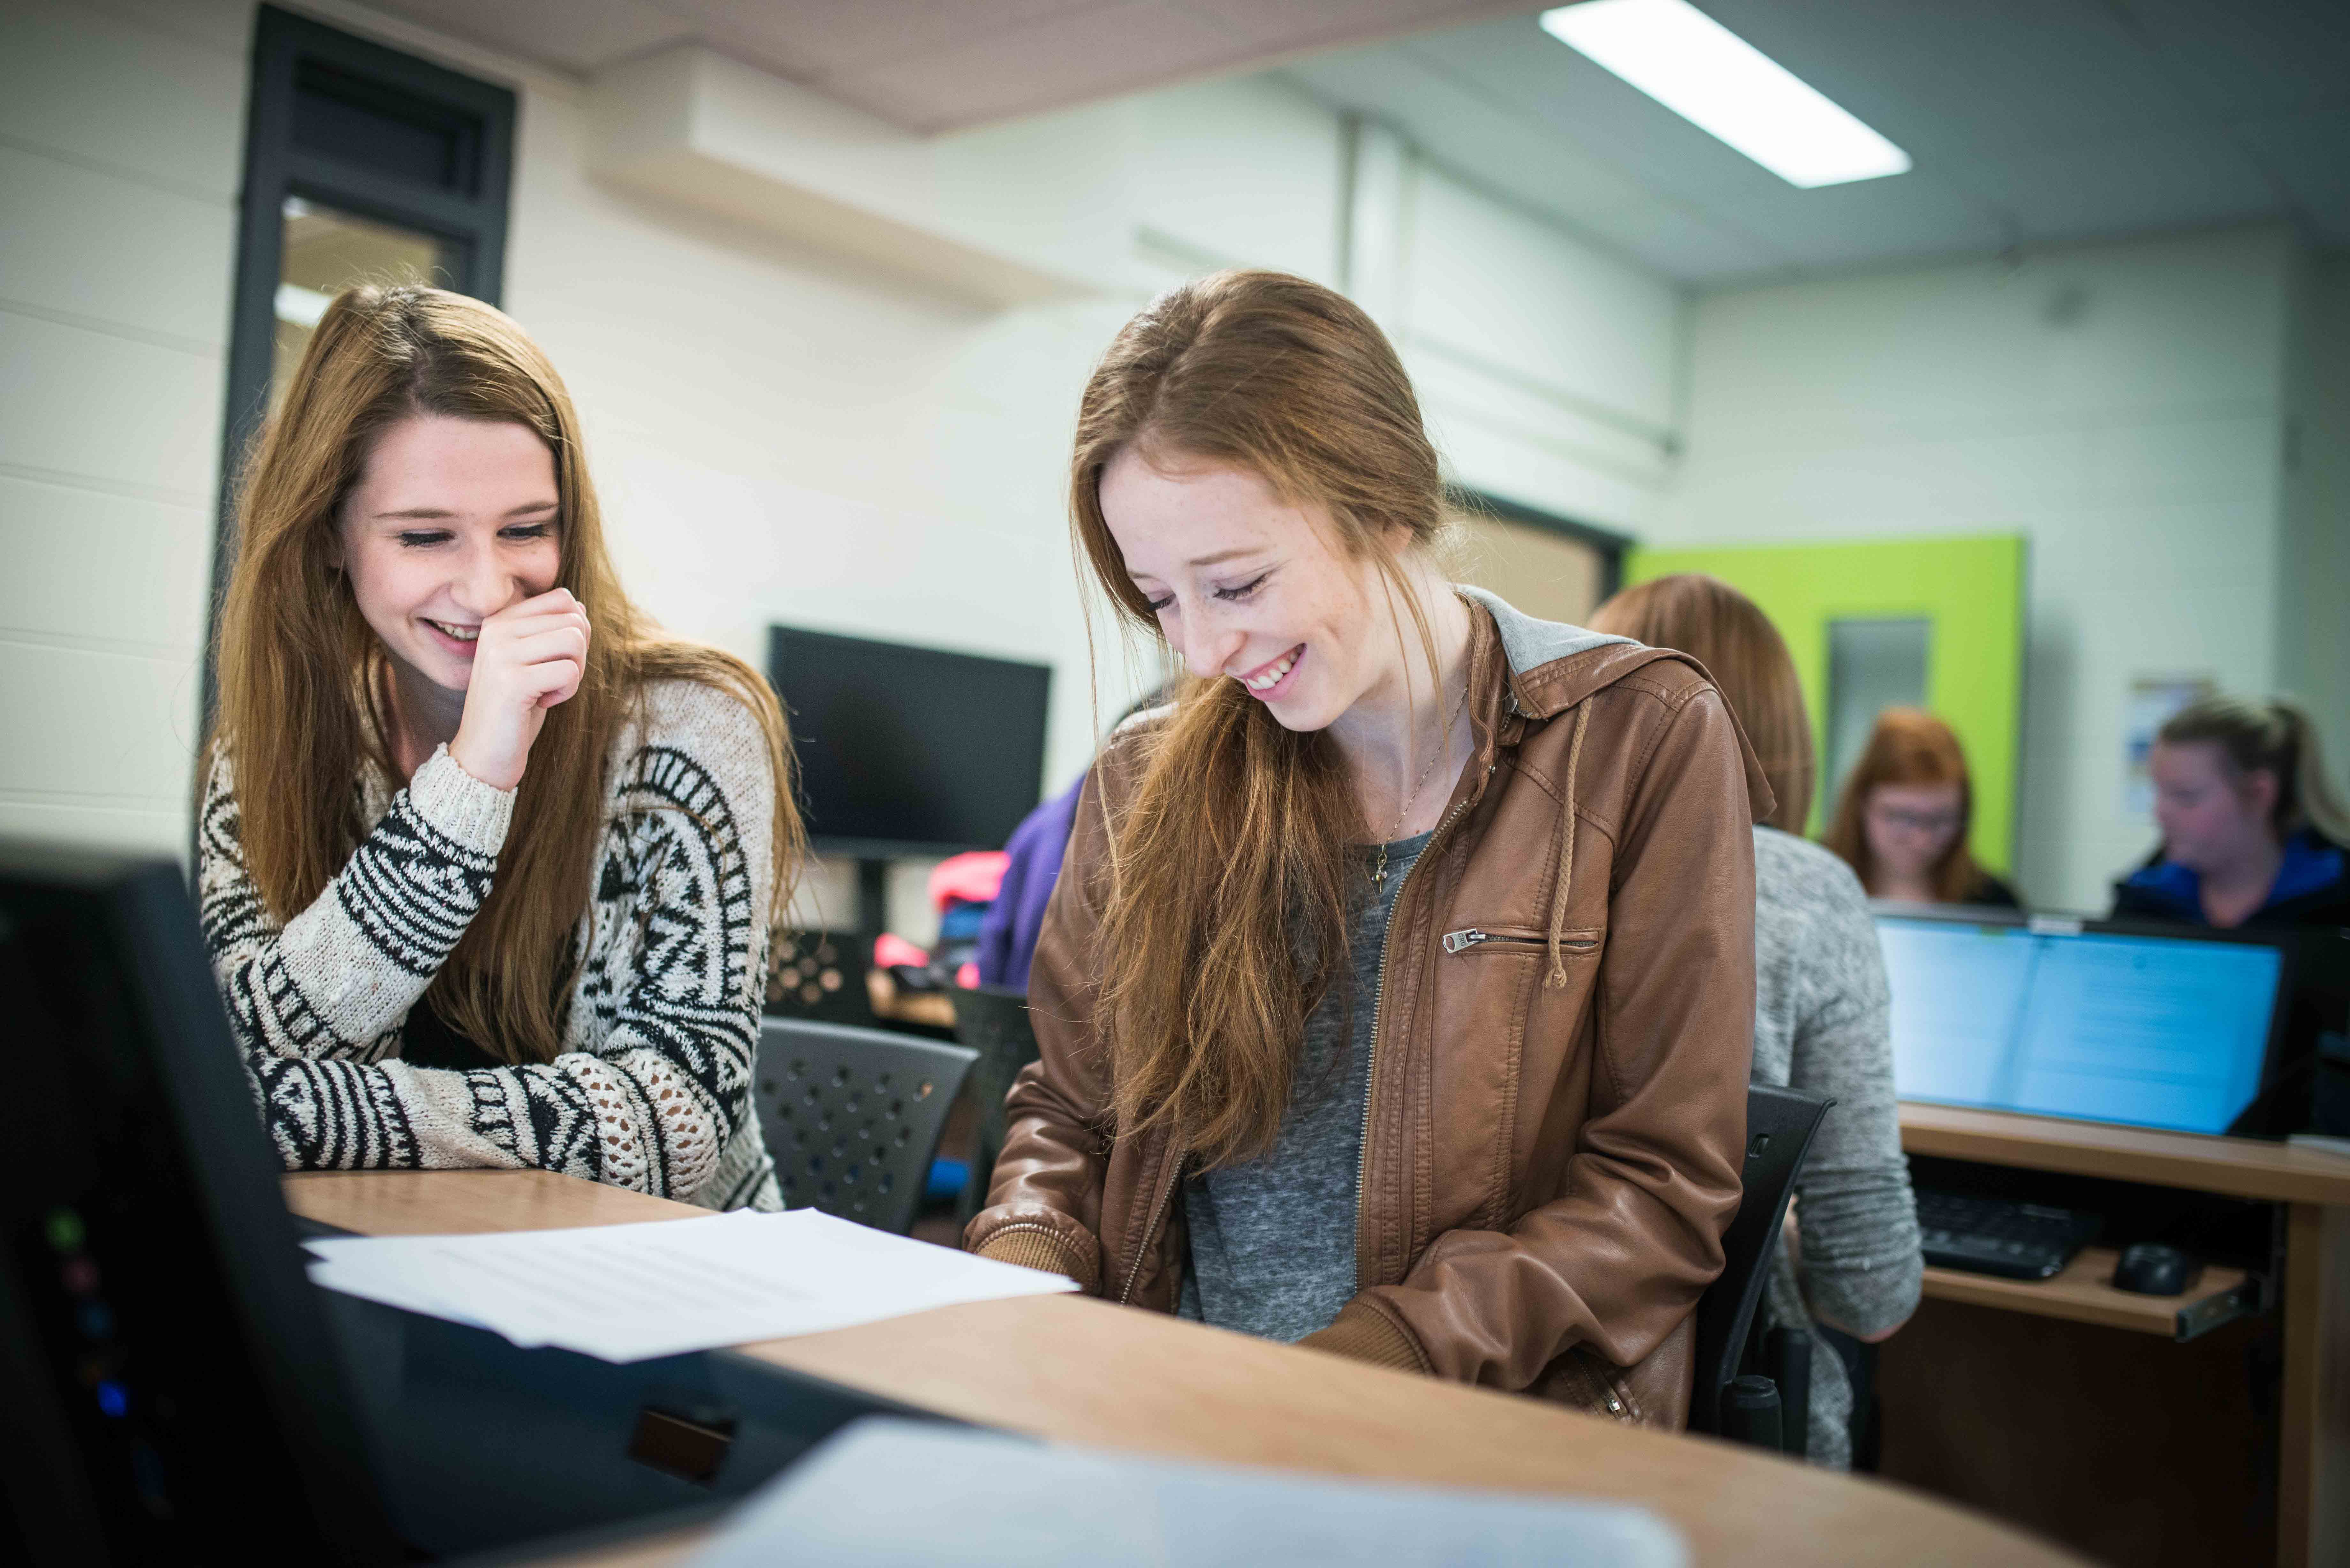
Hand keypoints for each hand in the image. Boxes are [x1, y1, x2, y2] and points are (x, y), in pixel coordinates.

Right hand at [448, 589, 589, 790]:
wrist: (483, 755)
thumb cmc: (515, 710)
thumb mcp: (533, 663)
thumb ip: (551, 633)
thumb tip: (579, 606)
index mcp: (499, 620)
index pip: (562, 599)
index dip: (575, 631)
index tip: (553, 660)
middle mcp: (496, 630)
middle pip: (574, 620)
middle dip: (577, 656)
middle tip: (551, 680)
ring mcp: (501, 653)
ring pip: (575, 641)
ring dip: (573, 674)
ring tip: (546, 691)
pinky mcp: (512, 680)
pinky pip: (570, 672)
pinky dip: (566, 692)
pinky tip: (541, 703)